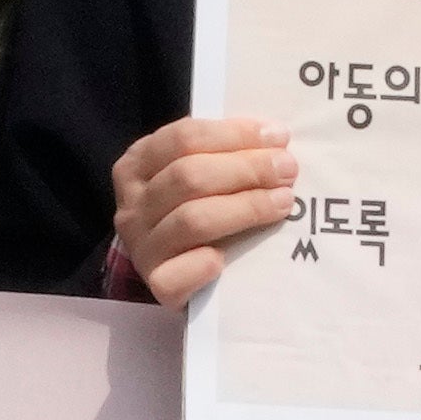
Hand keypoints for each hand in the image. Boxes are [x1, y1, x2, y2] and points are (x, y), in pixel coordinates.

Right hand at [106, 112, 300, 308]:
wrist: (177, 268)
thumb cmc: (197, 208)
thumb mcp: (198, 171)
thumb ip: (224, 153)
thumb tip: (275, 139)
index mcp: (137, 165)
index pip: (183, 138)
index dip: (235, 135)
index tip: (278, 137)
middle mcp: (132, 205)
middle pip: (189, 176)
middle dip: (247, 169)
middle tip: (287, 170)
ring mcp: (142, 247)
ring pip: (192, 220)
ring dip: (246, 208)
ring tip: (283, 202)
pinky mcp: (157, 285)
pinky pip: (179, 274)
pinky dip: (204, 264)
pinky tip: (227, 258)